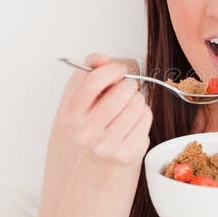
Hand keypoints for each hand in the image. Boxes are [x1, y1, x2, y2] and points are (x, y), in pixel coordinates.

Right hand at [59, 52, 152, 168]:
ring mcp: (107, 146)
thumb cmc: (94, 119)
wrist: (100, 157)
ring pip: (137, 104)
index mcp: (71, 116)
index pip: (93, 83)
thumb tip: (102, 58)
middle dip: (128, 84)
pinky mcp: (127, 153)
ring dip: (137, 99)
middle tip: (126, 88)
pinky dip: (144, 113)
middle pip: (120, 93)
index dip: (111, 70)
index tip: (119, 70)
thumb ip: (92, 69)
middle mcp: (86, 133)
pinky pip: (146, 118)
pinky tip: (134, 119)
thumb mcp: (85, 93)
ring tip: (129, 104)